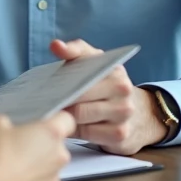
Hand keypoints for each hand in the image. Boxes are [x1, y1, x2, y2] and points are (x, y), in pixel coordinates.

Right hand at [0, 112, 75, 180]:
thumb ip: (6, 122)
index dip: (55, 121)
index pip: (66, 120)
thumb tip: (3, 126)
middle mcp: (59, 157)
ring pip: (48, 170)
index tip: (43, 124)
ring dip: (36, 168)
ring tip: (13, 169)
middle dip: (41, 147)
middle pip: (56, 147)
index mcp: (52, 134)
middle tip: (19, 147)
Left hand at [51, 39, 168, 154]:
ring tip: (52, 112)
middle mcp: (123, 88)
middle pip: (78, 93)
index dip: (65, 71)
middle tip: (43, 100)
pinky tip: (68, 127)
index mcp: (114, 68)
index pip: (84, 63)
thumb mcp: (94, 65)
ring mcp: (123, 112)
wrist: (137, 113)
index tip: (49, 79)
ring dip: (64, 115)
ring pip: (80, 114)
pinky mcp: (120, 134)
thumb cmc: (104, 86)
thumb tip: (55, 45)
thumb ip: (74, 51)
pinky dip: (75, 131)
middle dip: (59, 97)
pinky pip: (88, 134)